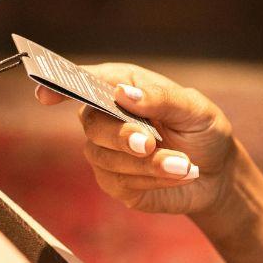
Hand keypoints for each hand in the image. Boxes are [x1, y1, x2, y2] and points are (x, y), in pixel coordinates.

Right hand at [34, 63, 237, 217]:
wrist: (216, 172)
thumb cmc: (203, 130)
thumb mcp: (195, 109)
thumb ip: (161, 98)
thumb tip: (123, 94)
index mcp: (122, 86)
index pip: (83, 80)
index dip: (59, 85)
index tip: (45, 94)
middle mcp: (107, 116)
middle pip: (92, 122)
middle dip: (121, 135)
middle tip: (149, 144)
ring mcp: (106, 151)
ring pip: (106, 157)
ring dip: (147, 163)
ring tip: (183, 164)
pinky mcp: (114, 181)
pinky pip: (121, 182)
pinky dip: (153, 179)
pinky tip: (178, 174)